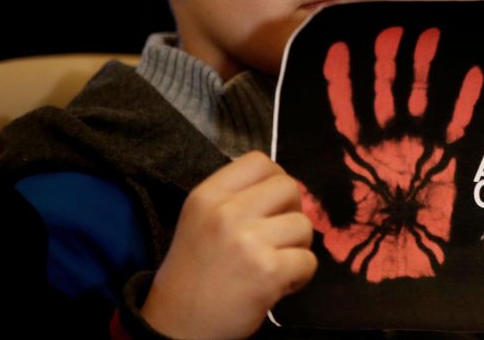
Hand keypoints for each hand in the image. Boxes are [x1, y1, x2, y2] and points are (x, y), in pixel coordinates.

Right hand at [141, 151, 316, 339]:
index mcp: (208, 195)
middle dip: (292, 211)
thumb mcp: (201, 221)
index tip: (273, 203)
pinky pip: (308, 261)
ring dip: (297, 247)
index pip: (259, 160)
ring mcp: (248, 241)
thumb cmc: (194, 274)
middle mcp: (226, 212)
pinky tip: (278, 285)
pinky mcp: (268, 271)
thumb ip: (237, 199)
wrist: (175, 328)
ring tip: (275, 264)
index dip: (275, 179)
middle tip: (278, 236)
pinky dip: (300, 276)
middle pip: (288, 187)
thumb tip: (286, 189)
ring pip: (303, 225)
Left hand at [299, 26, 482, 282]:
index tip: (337, 50)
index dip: (342, 80)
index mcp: (357, 151)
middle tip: (387, 30)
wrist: (401, 260)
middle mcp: (386, 141)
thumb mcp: (334, 219)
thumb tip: (301, 182)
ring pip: (418, 97)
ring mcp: (416, 145)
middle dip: (385, 62)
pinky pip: (455, 123)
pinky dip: (463, 100)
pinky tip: (471, 75)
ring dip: (423, 68)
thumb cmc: (366, 241)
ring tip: (427, 37)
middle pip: (384, 92)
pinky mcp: (443, 156)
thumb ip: (321, 197)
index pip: (346, 107)